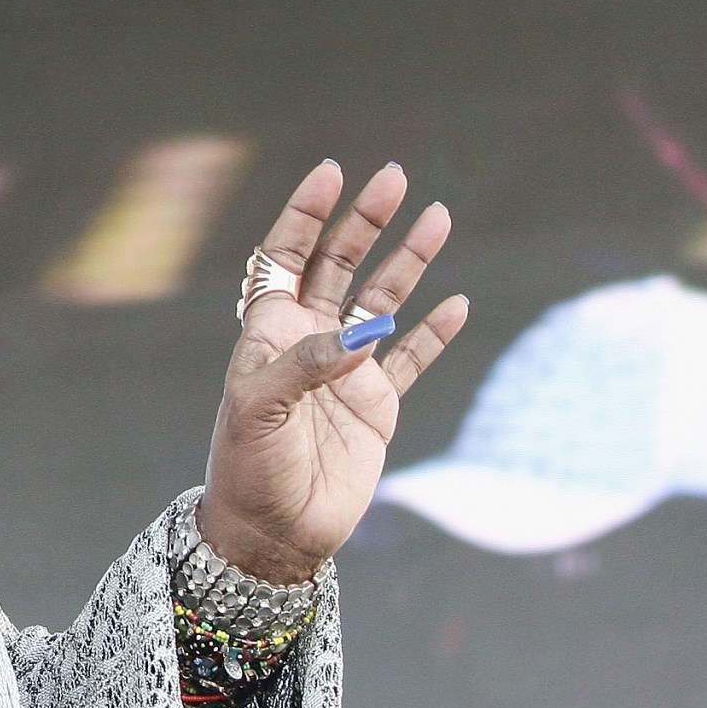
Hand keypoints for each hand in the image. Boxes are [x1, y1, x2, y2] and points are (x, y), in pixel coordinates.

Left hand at [199, 161, 469, 583]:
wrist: (274, 535)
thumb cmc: (250, 469)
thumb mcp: (259, 411)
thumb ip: (306, 366)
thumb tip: (362, 332)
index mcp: (269, 332)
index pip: (286, 256)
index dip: (306, 213)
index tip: (332, 172)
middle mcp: (309, 342)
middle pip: (339, 264)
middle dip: (365, 221)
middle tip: (396, 179)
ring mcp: (346, 371)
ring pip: (382, 301)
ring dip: (408, 261)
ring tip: (439, 216)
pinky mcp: (377, 407)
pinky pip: (412, 359)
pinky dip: (433, 332)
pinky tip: (456, 302)